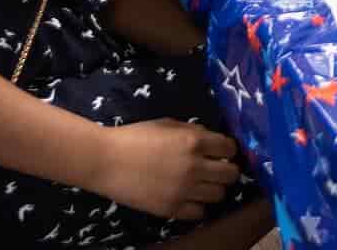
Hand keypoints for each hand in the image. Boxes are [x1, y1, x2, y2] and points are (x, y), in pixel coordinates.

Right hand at [92, 119, 240, 220]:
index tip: (222, 152)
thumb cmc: (135, 136)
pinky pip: (199, 213)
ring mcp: (183, 190)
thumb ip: (192, 131)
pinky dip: (198, 206)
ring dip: (215, 188)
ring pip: (219, 195)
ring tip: (204, 185)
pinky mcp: (171, 209)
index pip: (229, 148)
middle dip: (228, 170)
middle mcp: (194, 166)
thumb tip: (211, 139)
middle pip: (230, 174)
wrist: (106, 160)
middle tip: (218, 170)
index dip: (228, 150)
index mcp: (194, 141)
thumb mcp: (168, 124)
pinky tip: (190, 198)